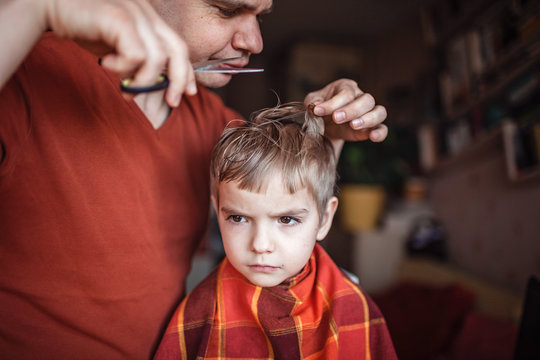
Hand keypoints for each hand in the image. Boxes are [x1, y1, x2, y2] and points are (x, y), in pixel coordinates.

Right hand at [1, 0, 195, 106]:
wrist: (51, 7)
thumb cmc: (84, 27)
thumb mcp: (118, 45)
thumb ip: (138, 58)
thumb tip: (156, 83)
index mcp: (149, 18)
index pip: (178, 46)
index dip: (187, 71)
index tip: (189, 92)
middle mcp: (147, 12)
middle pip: (178, 50)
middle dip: (179, 80)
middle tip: (172, 102)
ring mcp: (135, 13)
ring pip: (157, 58)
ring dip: (143, 80)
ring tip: (126, 88)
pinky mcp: (120, 18)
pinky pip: (137, 55)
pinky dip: (125, 68)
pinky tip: (106, 64)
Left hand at [304, 79, 387, 142]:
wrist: (324, 126)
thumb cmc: (319, 111)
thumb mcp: (312, 103)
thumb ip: (313, 102)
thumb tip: (316, 105)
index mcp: (347, 87)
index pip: (346, 93)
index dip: (333, 102)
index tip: (318, 111)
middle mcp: (361, 97)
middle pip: (366, 100)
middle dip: (351, 110)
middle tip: (335, 118)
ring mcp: (369, 113)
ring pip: (379, 112)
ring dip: (368, 119)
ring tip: (353, 125)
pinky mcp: (371, 128)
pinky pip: (383, 128)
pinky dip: (380, 132)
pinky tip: (372, 136)